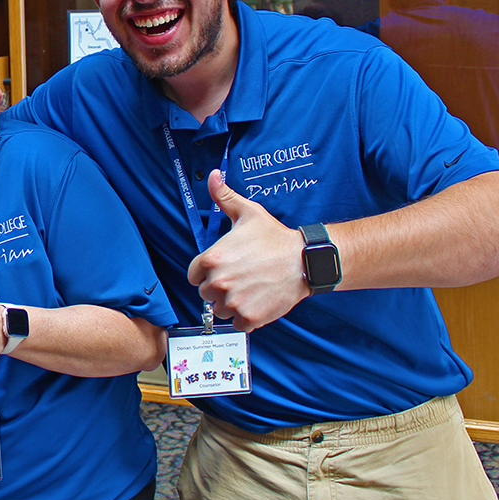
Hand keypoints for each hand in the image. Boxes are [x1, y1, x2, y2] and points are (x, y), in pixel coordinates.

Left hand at [187, 170, 307, 330]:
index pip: (194, 275)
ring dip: (232, 304)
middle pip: (206, 293)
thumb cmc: (275, 237)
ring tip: (250, 289)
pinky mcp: (249, 318)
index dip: (208, 272)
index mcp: (212, 259)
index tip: (225, 268)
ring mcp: (234, 302)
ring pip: (220, 310)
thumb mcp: (247, 213)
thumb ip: (224, 197)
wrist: (305, 260)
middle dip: (220, 288)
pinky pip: (237, 324)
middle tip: (242, 277)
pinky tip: (258, 301)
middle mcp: (218, 282)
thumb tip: (214, 176)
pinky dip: (246, 317)